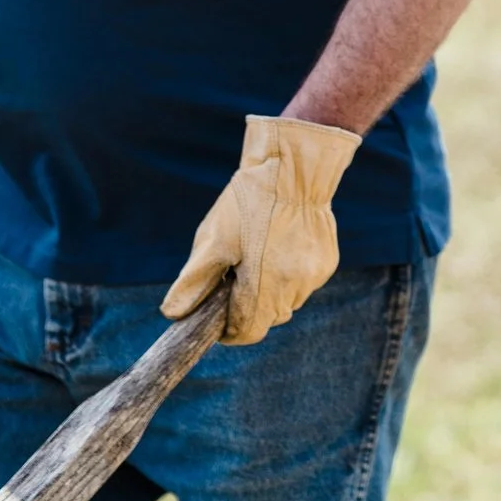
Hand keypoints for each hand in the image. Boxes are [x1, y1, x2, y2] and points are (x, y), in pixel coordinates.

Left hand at [161, 116, 361, 345]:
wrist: (293, 168)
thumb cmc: (248, 202)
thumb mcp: (213, 239)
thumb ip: (193, 282)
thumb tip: (173, 314)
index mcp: (264, 286)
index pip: (247, 332)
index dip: (229, 331)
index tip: (219, 318)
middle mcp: (294, 288)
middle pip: (268, 320)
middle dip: (249, 308)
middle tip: (235, 278)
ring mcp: (314, 277)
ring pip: (288, 303)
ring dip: (271, 292)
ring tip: (258, 258)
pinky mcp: (327, 264)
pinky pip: (303, 284)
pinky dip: (289, 276)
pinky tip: (280, 249)